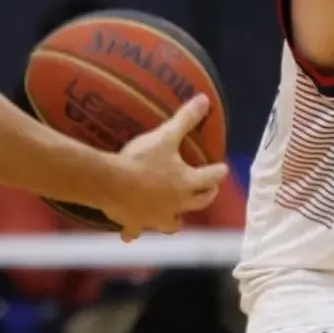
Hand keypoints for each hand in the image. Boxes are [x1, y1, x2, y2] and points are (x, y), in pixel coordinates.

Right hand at [103, 95, 228, 240]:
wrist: (110, 183)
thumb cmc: (141, 160)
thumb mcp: (165, 136)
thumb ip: (185, 119)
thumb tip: (205, 99)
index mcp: (187, 182)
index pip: (211, 177)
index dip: (218, 171)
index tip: (223, 168)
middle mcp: (176, 204)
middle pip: (199, 202)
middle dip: (205, 195)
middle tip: (208, 190)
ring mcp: (155, 218)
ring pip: (173, 224)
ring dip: (176, 220)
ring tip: (177, 217)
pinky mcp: (135, 224)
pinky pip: (136, 231)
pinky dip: (135, 231)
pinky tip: (131, 232)